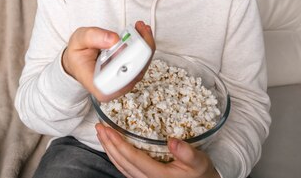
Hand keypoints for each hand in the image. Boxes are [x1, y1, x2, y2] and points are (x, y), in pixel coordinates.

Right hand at [62, 21, 154, 101]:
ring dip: (145, 43)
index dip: (127, 61)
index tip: (125, 43)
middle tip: (138, 28)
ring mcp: (125, 82)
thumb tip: (113, 39)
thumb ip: (92, 37)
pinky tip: (141, 33)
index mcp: (100, 86)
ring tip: (140, 28)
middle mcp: (115, 88)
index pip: (120, 78)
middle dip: (141, 46)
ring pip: (143, 64)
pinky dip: (144, 46)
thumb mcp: (78, 42)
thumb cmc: (78, 56)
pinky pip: (143, 61)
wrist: (79, 63)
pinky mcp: (131, 74)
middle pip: (137, 70)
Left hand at [96, 123, 219, 177]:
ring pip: (121, 167)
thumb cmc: (201, 173)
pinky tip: (113, 147)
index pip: (133, 159)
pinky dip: (116, 156)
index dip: (119, 144)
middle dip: (109, 144)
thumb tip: (173, 141)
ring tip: (102, 134)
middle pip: (122, 163)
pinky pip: (125, 169)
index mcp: (159, 176)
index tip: (108, 130)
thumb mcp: (199, 161)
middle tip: (99, 127)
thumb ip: (187, 152)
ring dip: (109, 150)